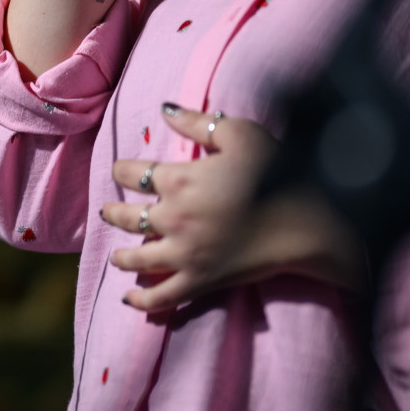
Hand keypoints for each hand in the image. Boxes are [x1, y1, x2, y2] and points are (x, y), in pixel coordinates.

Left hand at [102, 106, 362, 310]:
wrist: (302, 223)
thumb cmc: (275, 172)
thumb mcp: (239, 134)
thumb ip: (197, 121)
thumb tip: (163, 110)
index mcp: (177, 179)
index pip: (131, 173)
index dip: (122, 171)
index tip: (121, 171)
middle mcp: (171, 218)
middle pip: (127, 217)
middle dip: (114, 213)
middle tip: (107, 211)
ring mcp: (183, 254)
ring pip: (137, 257)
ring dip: (122, 255)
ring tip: (116, 255)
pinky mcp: (199, 281)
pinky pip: (162, 296)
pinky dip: (141, 300)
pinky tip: (129, 298)